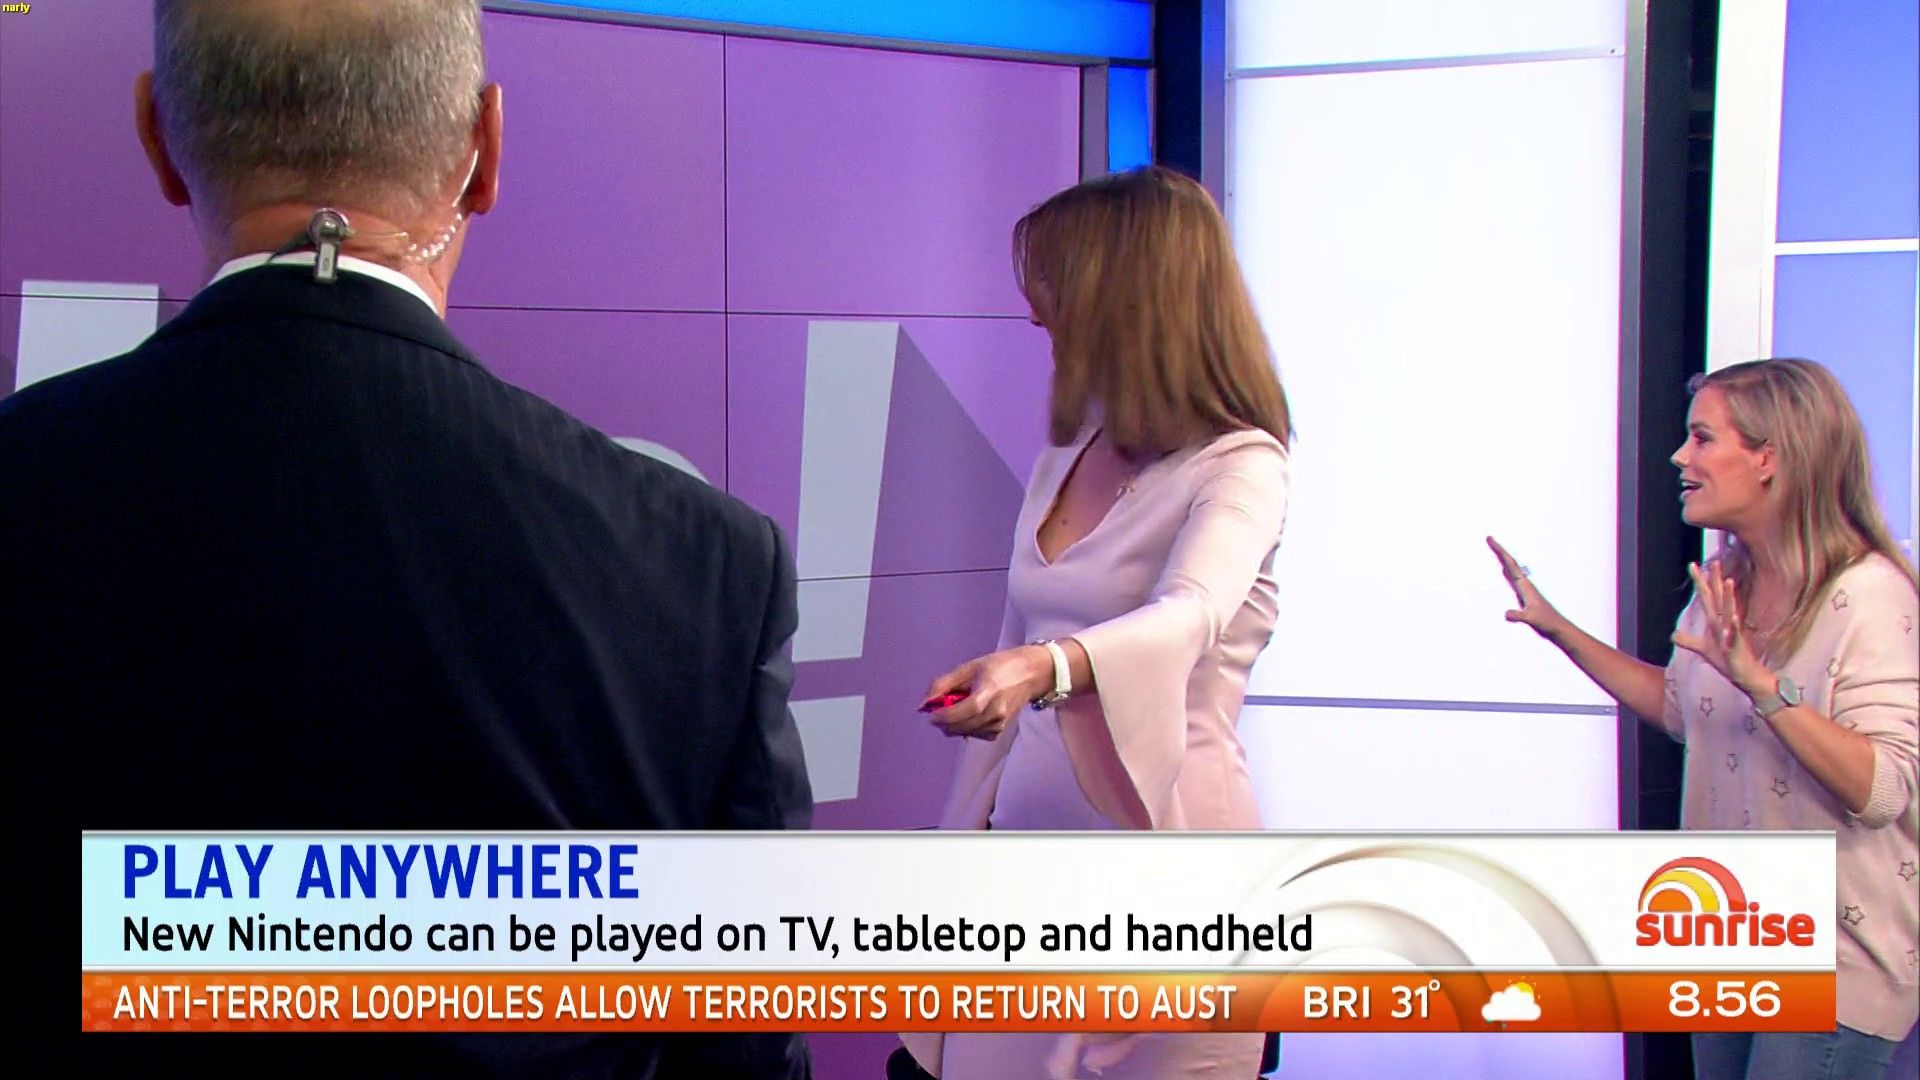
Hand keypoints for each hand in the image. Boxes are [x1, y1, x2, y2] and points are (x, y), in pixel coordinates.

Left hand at [922, 646, 1051, 740]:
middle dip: (943, 721)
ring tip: (956, 707)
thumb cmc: (999, 666)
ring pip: (964, 733)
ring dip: (952, 725)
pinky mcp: (999, 731)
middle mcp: (995, 712)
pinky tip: (968, 715)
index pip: (962, 712)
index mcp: (988, 692)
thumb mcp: (968, 668)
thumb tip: (923, 705)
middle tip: (939, 708)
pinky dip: (964, 728)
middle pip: (960, 727)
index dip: (942, 716)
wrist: (1031, 674)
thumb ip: (943, 685)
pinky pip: (974, 735)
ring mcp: (999, 724)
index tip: (930, 713)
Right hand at [1487, 536, 1569, 640]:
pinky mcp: (1526, 594)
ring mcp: (1526, 589)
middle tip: (1490, 539)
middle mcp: (1526, 584)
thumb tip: (1506, 613)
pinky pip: (1513, 577)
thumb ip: (1518, 616)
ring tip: (1496, 550)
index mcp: (1526, 586)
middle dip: (1500, 551)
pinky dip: (1507, 570)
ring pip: (1512, 569)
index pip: (1511, 565)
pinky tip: (1505, 570)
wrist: (1558, 627)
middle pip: (1510, 563)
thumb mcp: (1531, 619)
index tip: (1492, 540)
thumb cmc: (1547, 621)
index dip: (1501, 552)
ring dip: (1503, 559)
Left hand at [1671, 561, 1770, 693]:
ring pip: (1730, 612)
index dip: (1701, 582)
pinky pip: (1735, 637)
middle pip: (1718, 599)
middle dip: (1715, 581)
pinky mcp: (1736, 648)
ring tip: (1728, 581)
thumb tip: (1672, 635)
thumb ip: (1689, 640)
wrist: (1745, 676)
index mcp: (1716, 622)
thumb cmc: (1727, 660)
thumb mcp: (1703, 649)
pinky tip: (1732, 620)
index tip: (1694, 565)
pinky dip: (1733, 629)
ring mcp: (1732, 634)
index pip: (1707, 598)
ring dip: (1729, 597)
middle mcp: (1724, 624)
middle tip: (1714, 562)